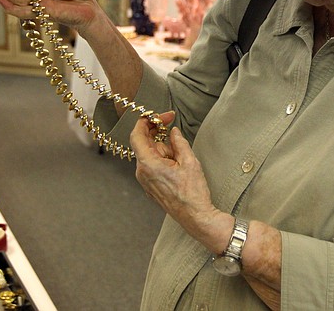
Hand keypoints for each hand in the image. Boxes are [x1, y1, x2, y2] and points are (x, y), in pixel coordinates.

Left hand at [131, 113, 221, 236]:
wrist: (196, 217)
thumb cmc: (192, 193)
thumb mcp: (189, 161)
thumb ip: (179, 142)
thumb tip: (173, 132)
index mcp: (148, 164)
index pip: (137, 135)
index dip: (146, 122)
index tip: (159, 116)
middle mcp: (142, 173)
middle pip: (145, 144)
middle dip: (159, 135)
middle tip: (172, 127)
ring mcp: (145, 181)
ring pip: (151, 155)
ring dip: (164, 150)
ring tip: (182, 160)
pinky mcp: (151, 187)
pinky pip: (153, 166)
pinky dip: (163, 160)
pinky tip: (178, 166)